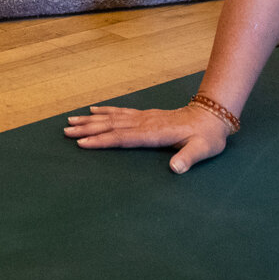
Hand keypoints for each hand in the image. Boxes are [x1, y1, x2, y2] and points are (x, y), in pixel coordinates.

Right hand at [64, 104, 229, 172]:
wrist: (212, 115)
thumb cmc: (207, 136)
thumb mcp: (203, 149)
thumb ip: (189, 158)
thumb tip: (175, 169)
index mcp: (155, 133)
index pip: (123, 137)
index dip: (102, 141)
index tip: (82, 143)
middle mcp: (145, 122)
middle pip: (111, 126)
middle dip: (88, 129)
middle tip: (66, 131)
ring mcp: (144, 117)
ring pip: (113, 117)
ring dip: (91, 120)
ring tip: (71, 121)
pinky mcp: (146, 115)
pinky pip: (121, 111)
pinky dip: (105, 111)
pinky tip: (93, 110)